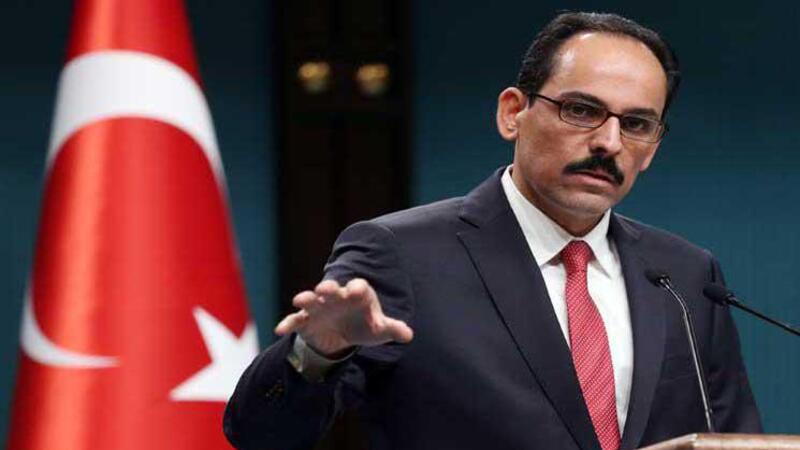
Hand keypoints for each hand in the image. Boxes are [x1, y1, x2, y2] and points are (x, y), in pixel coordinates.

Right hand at [274, 278, 413, 357]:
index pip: (358, 287)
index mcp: (357, 294)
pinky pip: (295, 320)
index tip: (355, 292)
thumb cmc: (365, 326)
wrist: (343, 335)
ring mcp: (319, 308)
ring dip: (306, 298)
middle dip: (328, 288)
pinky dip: (288, 323)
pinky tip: (280, 330)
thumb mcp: (380, 330)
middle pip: (331, 288)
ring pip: (310, 299)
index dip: (357, 289)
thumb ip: (393, 329)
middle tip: (324, 289)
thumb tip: (408, 335)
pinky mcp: (305, 321)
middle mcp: (336, 297)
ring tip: (299, 300)